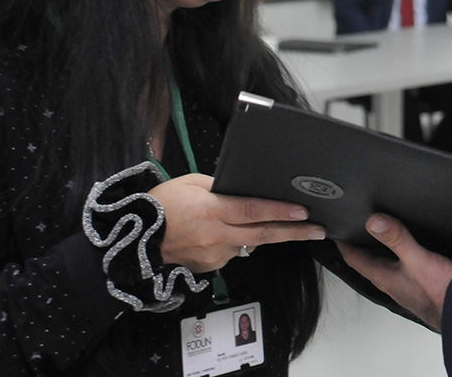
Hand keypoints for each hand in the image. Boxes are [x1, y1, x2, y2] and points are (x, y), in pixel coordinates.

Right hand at [149, 174, 324, 272]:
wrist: (133, 242)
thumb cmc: (159, 206)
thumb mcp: (190, 183)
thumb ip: (219, 187)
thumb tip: (242, 190)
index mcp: (211, 210)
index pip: (254, 211)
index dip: (281, 211)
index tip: (303, 212)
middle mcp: (215, 235)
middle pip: (263, 234)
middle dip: (295, 232)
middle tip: (318, 231)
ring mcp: (213, 255)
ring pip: (249, 243)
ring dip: (265, 235)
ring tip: (284, 226)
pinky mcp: (209, 267)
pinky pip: (231, 252)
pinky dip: (236, 242)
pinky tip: (228, 233)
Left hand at [338, 213, 451, 331]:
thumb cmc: (439, 291)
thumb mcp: (416, 258)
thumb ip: (396, 238)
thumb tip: (374, 221)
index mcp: (384, 276)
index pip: (354, 258)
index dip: (343, 243)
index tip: (336, 230)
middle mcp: (390, 282)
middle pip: (367, 262)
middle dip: (358, 246)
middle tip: (352, 229)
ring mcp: (404, 286)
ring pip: (383, 266)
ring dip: (377, 251)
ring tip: (375, 236)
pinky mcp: (418, 286)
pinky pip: (399, 269)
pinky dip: (396, 257)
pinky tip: (404, 252)